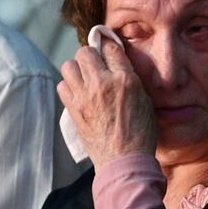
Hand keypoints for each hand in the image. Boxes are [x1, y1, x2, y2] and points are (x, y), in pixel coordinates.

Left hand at [57, 35, 156, 167]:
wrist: (124, 161)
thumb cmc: (140, 134)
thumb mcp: (145, 101)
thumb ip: (130, 79)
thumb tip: (117, 64)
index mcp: (124, 80)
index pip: (110, 47)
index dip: (109, 46)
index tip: (109, 51)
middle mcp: (101, 84)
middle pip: (85, 52)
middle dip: (91, 56)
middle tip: (97, 66)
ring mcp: (84, 97)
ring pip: (69, 66)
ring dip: (77, 69)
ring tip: (86, 79)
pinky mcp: (73, 110)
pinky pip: (62, 85)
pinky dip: (69, 86)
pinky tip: (80, 94)